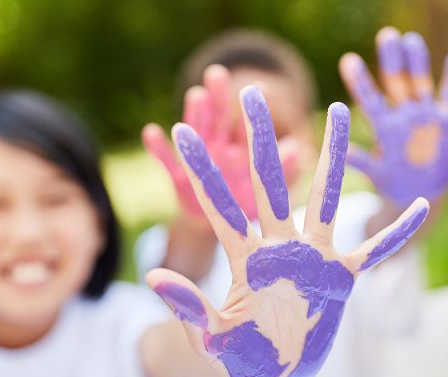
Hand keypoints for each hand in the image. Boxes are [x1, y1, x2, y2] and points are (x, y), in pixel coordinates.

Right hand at [142, 64, 300, 220]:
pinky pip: (167, 163)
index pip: (246, 125)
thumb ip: (283, 171)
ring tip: (196, 94)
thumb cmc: (249, 207)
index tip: (260, 87)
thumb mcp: (269, 193)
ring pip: (195, 134)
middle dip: (218, 97)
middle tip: (218, 73)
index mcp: (242, 149)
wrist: (220, 234)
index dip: (252, 109)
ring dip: (194, 114)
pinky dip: (158, 148)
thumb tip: (296, 148)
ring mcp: (197, 162)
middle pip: (218, 119)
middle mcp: (218, 149)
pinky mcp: (179, 180)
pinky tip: (151, 131)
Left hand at [146, 86, 427, 376]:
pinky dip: (395, 232)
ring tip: (341, 111)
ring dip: (334, 156)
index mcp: (247, 258)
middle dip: (262, 140)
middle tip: (252, 92)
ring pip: (326, 198)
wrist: (273, 375)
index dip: (203, 172)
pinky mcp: (341, 279)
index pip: (221, 207)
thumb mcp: (212, 337)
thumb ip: (189, 308)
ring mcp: (313, 259)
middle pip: (271, 184)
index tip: (183, 133)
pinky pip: (373, 251)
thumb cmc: (238, 358)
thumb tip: (154, 276)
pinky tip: (418, 205)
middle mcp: (280, 247)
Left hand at [340, 28, 447, 206]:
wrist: (423, 193)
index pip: (369, 100)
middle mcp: (403, 116)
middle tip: (386, 35)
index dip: (360, 81)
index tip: (348, 60)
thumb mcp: (378, 174)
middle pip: (396, 83)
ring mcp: (425, 115)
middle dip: (391, 60)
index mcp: (385, 128)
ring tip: (412, 40)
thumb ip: (362, 162)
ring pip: (421, 83)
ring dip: (417, 63)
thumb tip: (340, 153)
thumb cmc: (394, 184)